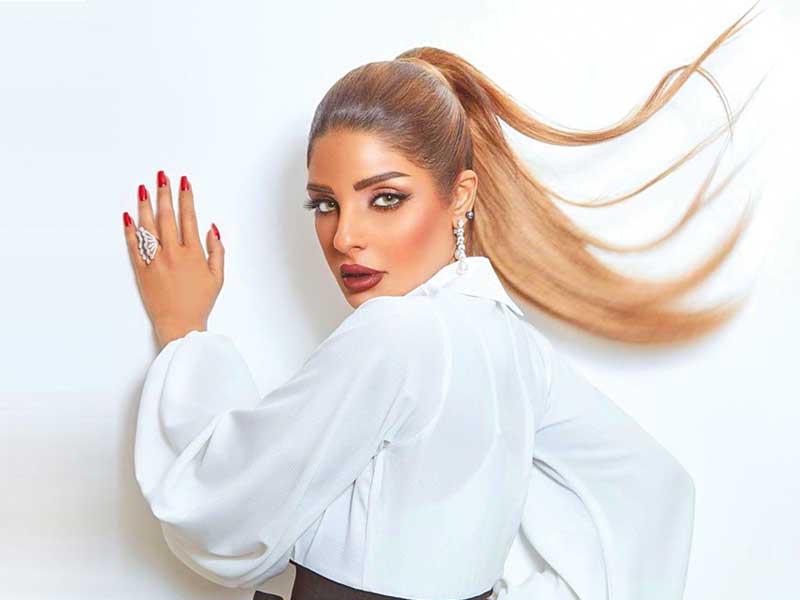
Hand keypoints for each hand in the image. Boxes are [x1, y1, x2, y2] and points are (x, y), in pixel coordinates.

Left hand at [123, 171, 223, 349]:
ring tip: (143, 189)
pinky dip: (130, 230)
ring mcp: (155, 261)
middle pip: (166, 216)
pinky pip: (133, 246)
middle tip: (161, 177)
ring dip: (145, 205)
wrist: (179, 325)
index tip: (184, 183)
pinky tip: (128, 217)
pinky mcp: (141, 270)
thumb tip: (213, 229)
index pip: (188, 218)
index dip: (186, 198)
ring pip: (148, 226)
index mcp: (192, 253)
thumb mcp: (217, 277)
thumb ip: (217, 251)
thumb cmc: (199, 303)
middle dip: (164, 193)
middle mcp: (172, 253)